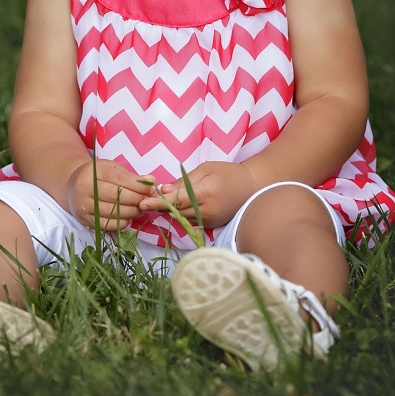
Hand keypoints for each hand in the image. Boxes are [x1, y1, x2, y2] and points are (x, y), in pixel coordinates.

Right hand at [66, 160, 157, 231]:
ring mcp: (82, 205)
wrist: (72, 186)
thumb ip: (131, 176)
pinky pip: (107, 225)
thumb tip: (152, 182)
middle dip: (137, 199)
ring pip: (113, 211)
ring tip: (140, 208)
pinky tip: (128, 217)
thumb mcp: (112, 169)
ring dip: (132, 212)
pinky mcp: (84, 220)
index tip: (152, 188)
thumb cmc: (97, 176)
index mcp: (93, 172)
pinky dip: (121, 222)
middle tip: (148, 201)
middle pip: (117, 196)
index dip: (139, 185)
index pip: (120, 179)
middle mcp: (84, 188)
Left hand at [138, 162, 255, 228]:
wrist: (252, 186)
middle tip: (145, 198)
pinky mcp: (212, 226)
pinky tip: (176, 206)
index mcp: (206, 193)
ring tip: (158, 201)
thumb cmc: (228, 173)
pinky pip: (190, 221)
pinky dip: (180, 214)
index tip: (142, 203)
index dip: (157, 202)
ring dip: (169, 211)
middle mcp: (207, 210)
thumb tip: (164, 190)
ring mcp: (210, 221)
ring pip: (181, 218)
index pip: (176, 200)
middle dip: (159, 206)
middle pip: (176, 211)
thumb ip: (184, 181)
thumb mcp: (206, 169)